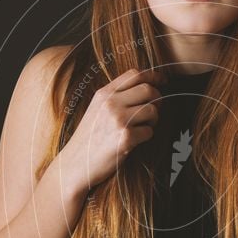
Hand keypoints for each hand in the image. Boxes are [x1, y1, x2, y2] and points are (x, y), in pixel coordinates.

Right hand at [58, 67, 163, 194]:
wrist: (75, 163)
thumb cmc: (88, 139)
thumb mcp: (96, 109)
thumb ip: (115, 97)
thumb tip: (145, 89)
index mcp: (104, 94)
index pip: (134, 74)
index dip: (153, 76)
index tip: (162, 81)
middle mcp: (111, 103)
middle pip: (148, 90)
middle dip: (158, 99)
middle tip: (155, 110)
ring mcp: (118, 120)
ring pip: (152, 110)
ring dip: (154, 120)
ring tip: (143, 127)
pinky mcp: (125, 138)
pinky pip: (149, 131)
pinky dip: (147, 136)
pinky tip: (135, 140)